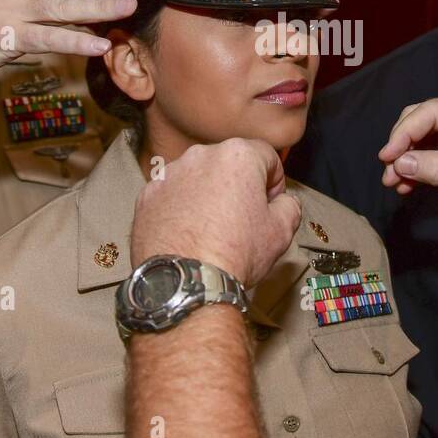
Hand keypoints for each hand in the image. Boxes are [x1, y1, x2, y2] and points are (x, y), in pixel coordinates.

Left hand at [131, 139, 302, 286]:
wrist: (186, 282)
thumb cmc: (236, 253)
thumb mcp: (282, 231)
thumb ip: (289, 206)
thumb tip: (283, 202)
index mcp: (238, 156)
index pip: (266, 156)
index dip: (274, 181)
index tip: (270, 204)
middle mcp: (200, 156)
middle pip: (229, 163)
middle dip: (239, 185)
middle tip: (243, 219)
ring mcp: (170, 174)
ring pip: (198, 177)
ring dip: (208, 194)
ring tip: (212, 230)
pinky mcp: (147, 195)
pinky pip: (172, 194)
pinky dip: (181, 207)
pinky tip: (189, 233)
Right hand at [377, 95, 437, 233]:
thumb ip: (435, 169)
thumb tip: (400, 163)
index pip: (429, 113)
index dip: (403, 133)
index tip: (387, 157)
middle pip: (420, 118)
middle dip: (401, 145)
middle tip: (388, 171)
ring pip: (420, 133)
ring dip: (406, 157)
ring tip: (393, 181)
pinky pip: (428, 146)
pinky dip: (416, 164)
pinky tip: (407, 184)